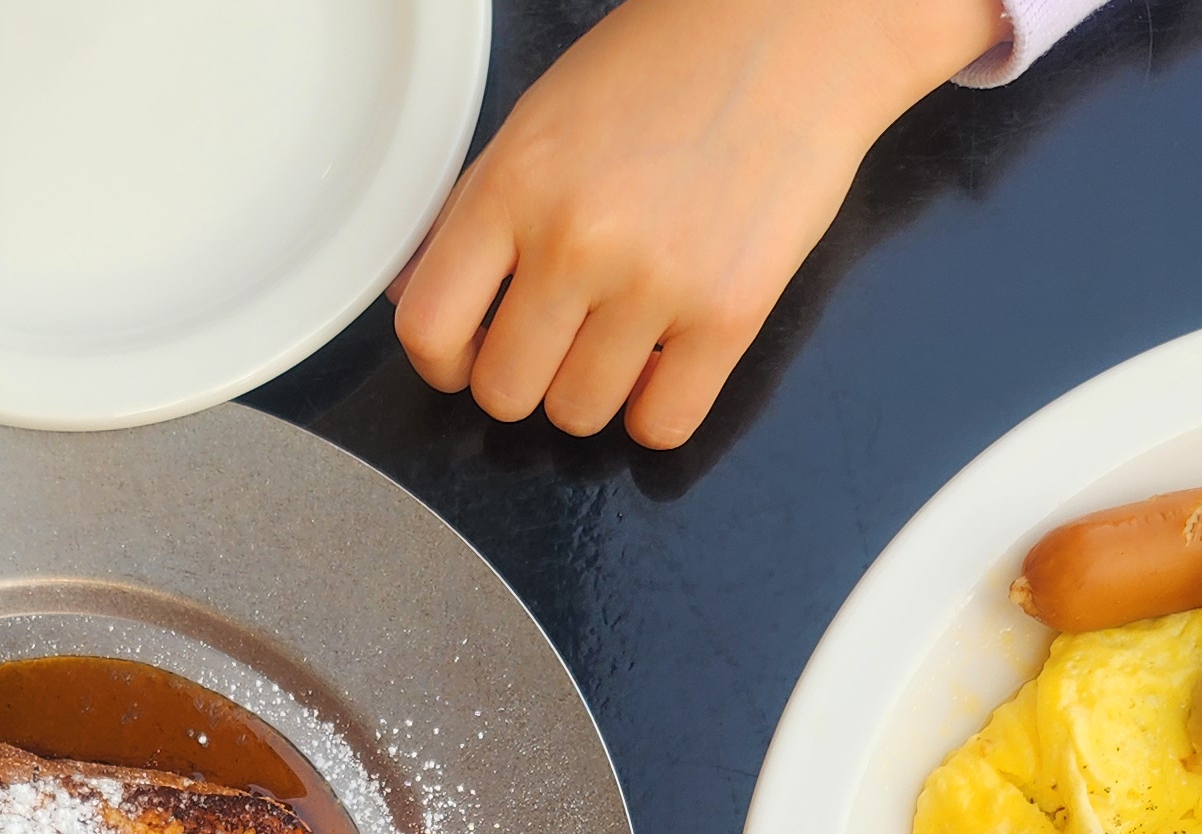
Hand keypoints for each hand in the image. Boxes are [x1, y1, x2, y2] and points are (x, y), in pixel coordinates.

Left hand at [394, 0, 1002, 448]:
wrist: (789, 36)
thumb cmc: (664, 68)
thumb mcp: (539, 119)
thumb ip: (471, 212)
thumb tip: (412, 297)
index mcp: (513, 184)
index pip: (428, 327)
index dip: (443, 360)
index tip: (468, 353)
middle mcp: (576, 240)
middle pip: (504, 392)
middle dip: (522, 378)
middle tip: (554, 340)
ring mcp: (655, 283)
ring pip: (578, 416)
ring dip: (590, 393)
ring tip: (617, 339)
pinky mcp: (730, 313)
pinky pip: (662, 426)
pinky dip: (655, 411)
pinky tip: (664, 362)